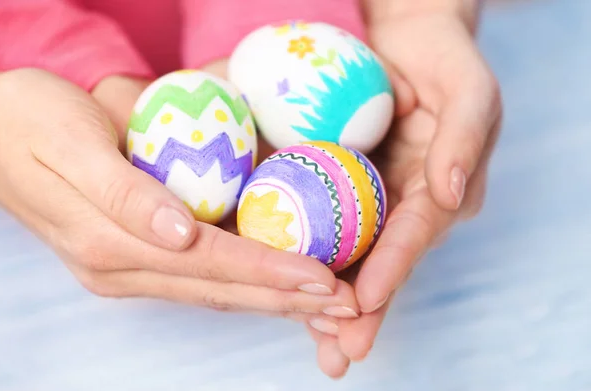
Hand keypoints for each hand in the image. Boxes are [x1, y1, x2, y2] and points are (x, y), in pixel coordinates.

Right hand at [0, 68, 360, 318]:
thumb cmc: (32, 123)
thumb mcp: (71, 144)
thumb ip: (124, 194)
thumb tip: (181, 235)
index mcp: (110, 242)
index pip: (211, 265)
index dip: (272, 273)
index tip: (326, 280)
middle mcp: (122, 266)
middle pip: (221, 290)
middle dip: (287, 300)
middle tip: (345, 307)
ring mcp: (126, 267)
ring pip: (215, 292)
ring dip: (273, 301)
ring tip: (324, 308)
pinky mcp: (132, 257)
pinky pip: (201, 279)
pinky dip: (245, 285)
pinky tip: (277, 287)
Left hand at [307, 7, 502, 376]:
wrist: (406, 42)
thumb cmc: (442, 61)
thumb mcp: (467, 90)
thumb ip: (463, 139)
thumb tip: (447, 194)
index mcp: (444, 190)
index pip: (415, 234)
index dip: (392, 269)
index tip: (365, 303)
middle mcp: (410, 205)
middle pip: (385, 262)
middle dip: (365, 311)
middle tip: (340, 354)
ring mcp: (376, 202)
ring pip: (355, 258)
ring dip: (334, 305)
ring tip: (320, 350)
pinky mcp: (345, 191)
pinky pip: (326, 229)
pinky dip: (309, 263)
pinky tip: (288, 295)